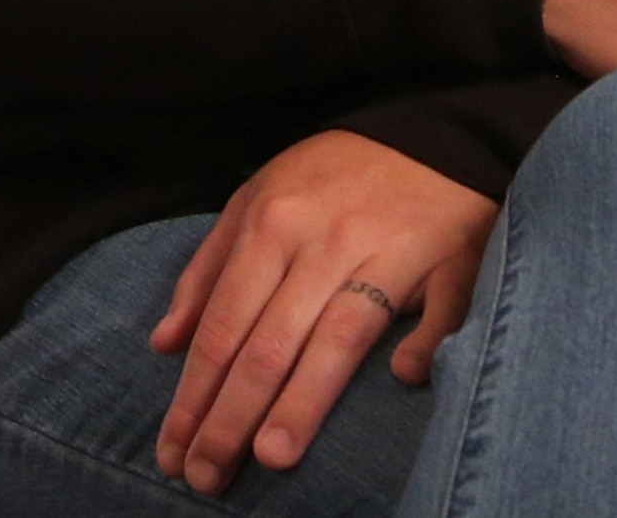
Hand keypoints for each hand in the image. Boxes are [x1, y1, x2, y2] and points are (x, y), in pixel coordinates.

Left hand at [149, 131, 493, 495]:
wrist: (430, 136)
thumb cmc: (331, 178)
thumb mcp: (255, 198)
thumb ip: (208, 270)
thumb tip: (165, 343)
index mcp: (271, 223)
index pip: (223, 325)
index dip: (194, 394)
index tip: (173, 452)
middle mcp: (324, 239)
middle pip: (271, 341)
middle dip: (231, 416)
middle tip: (206, 478)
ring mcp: (390, 249)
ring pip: (339, 333)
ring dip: (303, 399)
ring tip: (270, 457)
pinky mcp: (452, 258)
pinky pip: (442, 305)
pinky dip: (425, 338)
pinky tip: (403, 376)